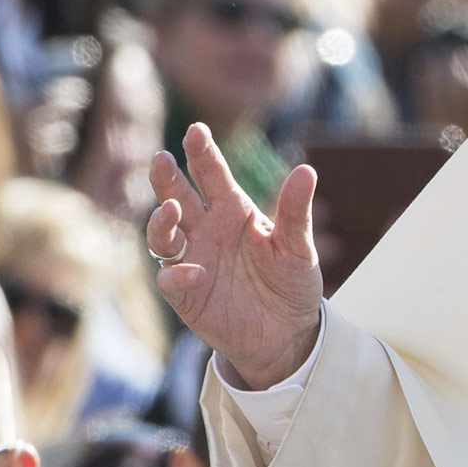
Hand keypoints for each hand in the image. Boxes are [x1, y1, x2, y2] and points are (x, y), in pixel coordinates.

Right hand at [147, 123, 323, 388]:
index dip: (202, 152)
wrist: (288, 335)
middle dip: (167, 178)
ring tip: (172, 210)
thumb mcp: (299, 248)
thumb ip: (296, 212)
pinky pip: (169, 278)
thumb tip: (306, 169)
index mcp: (233, 210)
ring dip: (161, 221)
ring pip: (162, 234)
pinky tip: (197, 272)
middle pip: (177, 196)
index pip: (212, 174)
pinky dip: (177, 273)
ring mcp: (193, 259)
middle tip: (162, 159)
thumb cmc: (292, 285)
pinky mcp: (186, 294)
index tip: (197, 131)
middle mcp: (207, 229)